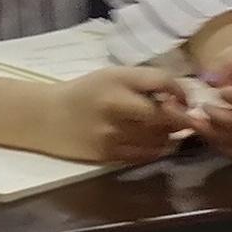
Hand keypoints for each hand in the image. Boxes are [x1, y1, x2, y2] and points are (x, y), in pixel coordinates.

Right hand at [33, 66, 192, 164]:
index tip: (185, 99)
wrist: (46, 117)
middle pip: (164, 114)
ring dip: (169, 136)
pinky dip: (156, 149)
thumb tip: (180, 98)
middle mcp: (114, 104)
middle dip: (180, 118)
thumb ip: (143, 83)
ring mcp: (111, 132)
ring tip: (166, 131)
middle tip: (186, 120)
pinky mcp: (107, 154)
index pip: (162, 81)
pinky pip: (145, 155)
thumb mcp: (111, 76)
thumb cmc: (84, 93)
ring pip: (158, 138)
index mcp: (116, 78)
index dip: (181, 91)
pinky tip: (153, 143)